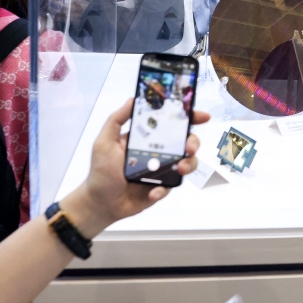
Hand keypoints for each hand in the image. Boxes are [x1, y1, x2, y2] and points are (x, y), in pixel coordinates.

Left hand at [60, 98, 209, 238]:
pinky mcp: (162, 187)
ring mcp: (162, 170)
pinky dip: (164, 188)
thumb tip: (133, 98)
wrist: (101, 203)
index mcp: (147, 137)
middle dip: (193, 142)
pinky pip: (173, 185)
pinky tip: (153, 191)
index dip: (189, 117)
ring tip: (179, 169)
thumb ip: (117, 119)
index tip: (201, 116)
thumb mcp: (104, 142)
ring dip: (188, 164)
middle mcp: (158, 151)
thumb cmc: (101, 172)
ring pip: (187, 162)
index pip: (171, 123)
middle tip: (189, 147)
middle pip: (185, 141)